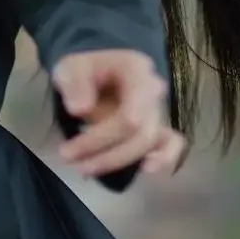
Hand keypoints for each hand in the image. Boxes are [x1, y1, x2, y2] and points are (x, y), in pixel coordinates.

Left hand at [51, 49, 187, 179]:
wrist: (96, 70)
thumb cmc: (85, 69)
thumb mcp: (70, 67)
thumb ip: (74, 84)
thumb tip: (80, 110)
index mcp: (136, 71)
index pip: (128, 114)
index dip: (102, 137)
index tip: (70, 151)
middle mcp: (153, 91)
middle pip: (138, 132)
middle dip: (103, 152)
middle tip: (67, 157)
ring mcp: (157, 110)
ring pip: (148, 143)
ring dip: (117, 160)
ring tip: (84, 168)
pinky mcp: (158, 126)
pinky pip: (172, 143)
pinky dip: (164, 158)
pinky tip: (146, 170)